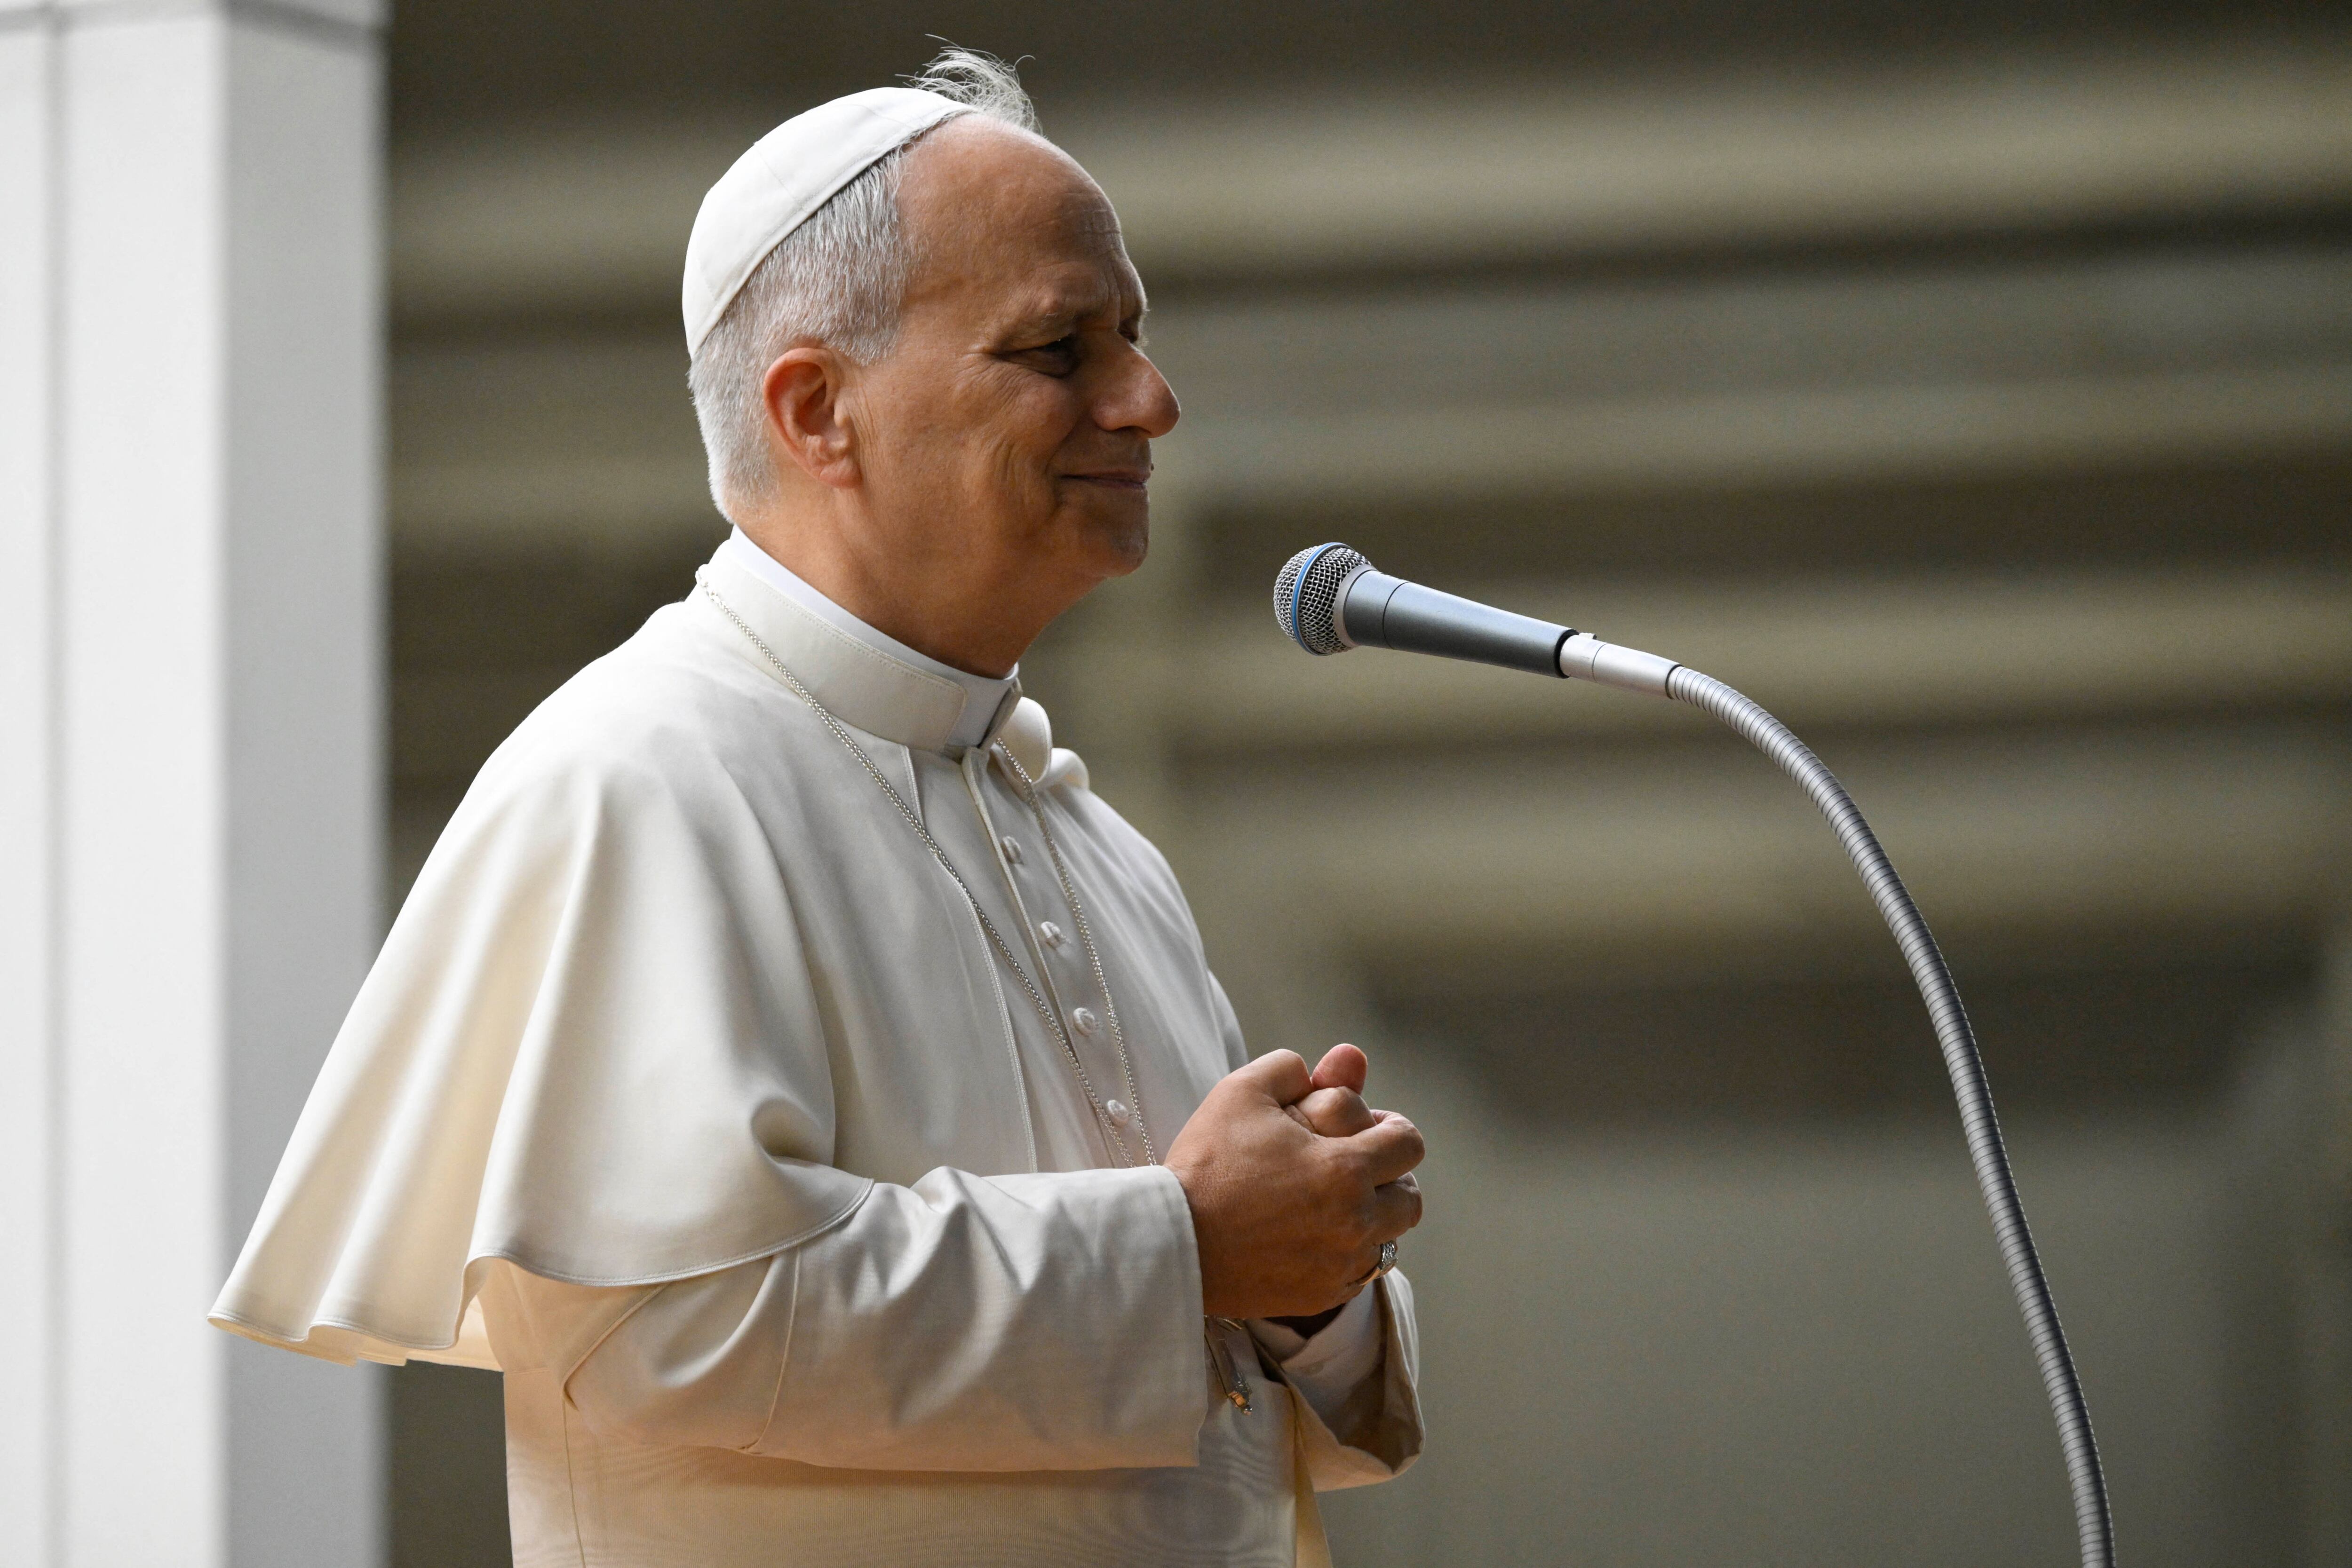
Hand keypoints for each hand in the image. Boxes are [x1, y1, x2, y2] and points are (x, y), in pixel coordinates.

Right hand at [1165, 1045, 1424, 1320]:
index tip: (1369, 1129)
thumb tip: (1342, 1061)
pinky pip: (1361, 1273)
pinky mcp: (1322, 1295)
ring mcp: (1341, 1265)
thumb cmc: (1207, 1162)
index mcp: (1346, 1169)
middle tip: (1356, 1165)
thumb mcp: (1241, 1092)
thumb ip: (1293, 1068)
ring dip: (1374, 1216)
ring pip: (1391, 1239)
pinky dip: (1349, 1251)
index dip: (1392, 1129)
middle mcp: (1356, 1223)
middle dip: (1390, 1176)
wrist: (1173, 1242)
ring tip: (1337, 1201)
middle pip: (1409, 1198)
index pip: (1408, 1145)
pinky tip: (1315, 1234)